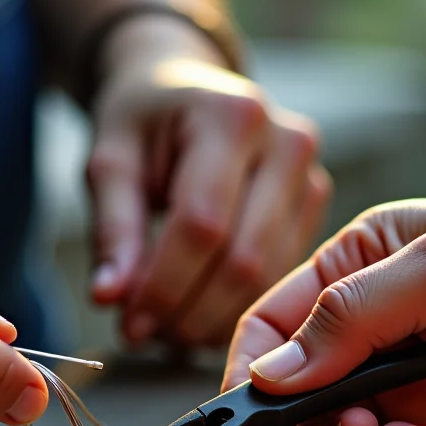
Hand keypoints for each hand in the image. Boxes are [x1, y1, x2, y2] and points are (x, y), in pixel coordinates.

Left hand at [85, 16, 331, 347]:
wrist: (185, 92)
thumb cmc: (144, 125)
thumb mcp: (111, 162)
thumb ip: (112, 230)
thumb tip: (109, 297)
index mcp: (232, 117)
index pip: (202, 226)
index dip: (164, 285)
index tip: (129, 322)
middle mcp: (287, 143)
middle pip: (243, 259)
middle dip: (189, 312)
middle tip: (144, 333)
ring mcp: (310, 176)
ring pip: (267, 277)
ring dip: (212, 319)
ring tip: (165, 326)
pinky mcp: (315, 206)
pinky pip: (279, 277)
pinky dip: (235, 307)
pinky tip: (197, 311)